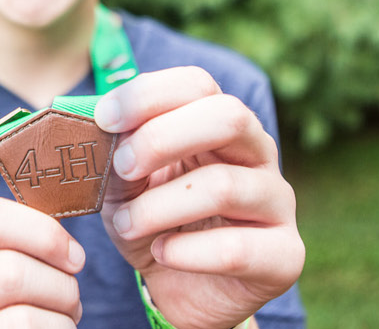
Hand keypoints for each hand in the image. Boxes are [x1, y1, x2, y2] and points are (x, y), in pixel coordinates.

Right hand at [0, 196, 86, 327]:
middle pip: (8, 272)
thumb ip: (12, 248)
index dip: (41, 230)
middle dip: (61, 287)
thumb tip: (60, 220)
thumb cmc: (3, 323)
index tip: (73, 256)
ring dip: (63, 321)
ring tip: (61, 325)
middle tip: (71, 301)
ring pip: (24, 318)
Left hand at [94, 66, 303, 328]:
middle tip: (122, 166)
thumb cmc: (158, 227)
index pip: (197, 84)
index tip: (104, 118)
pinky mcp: (285, 255)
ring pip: (225, 185)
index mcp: (221, 126)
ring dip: (160, 205)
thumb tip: (93, 132)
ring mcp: (277, 203)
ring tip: (127, 224)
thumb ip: (116, 160)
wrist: (185, 293)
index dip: (148, 95)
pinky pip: (236, 248)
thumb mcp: (126, 189)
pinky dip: (185, 253)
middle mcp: (258, 154)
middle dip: (162, 138)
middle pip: (228, 117)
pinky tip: (161, 254)